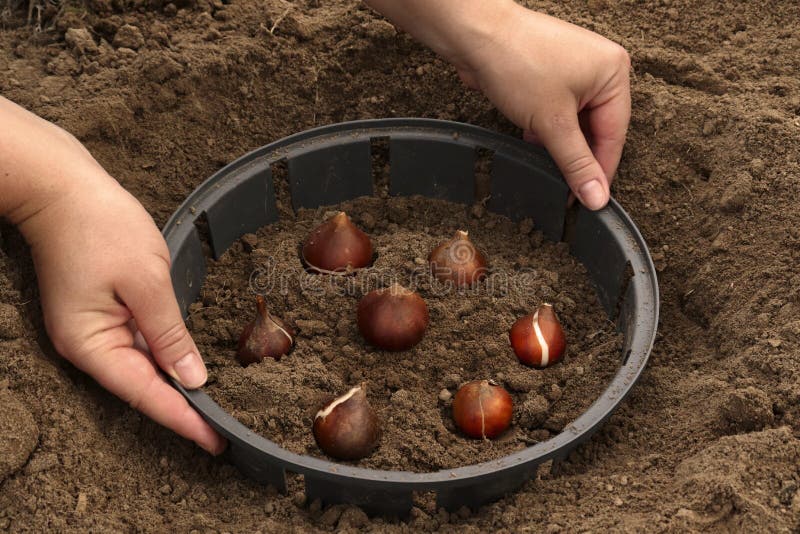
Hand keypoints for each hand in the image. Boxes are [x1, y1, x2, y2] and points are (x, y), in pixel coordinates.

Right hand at [12, 121, 225, 454]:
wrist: (61, 188)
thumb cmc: (100, 227)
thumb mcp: (146, 280)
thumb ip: (170, 333)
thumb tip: (191, 378)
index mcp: (92, 344)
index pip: (146, 394)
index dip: (184, 419)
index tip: (216, 441)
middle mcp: (88, 346)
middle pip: (142, 388)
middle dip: (182, 409)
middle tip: (223, 431)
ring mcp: (92, 330)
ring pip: (141, 368)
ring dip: (175, 385)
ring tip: (213, 407)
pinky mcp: (100, 314)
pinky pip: (136, 345)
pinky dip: (164, 357)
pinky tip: (188, 367)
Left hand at [364, 0, 630, 209]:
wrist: (476, 35)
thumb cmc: (518, 64)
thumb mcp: (552, 123)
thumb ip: (576, 162)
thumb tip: (596, 196)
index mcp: (614, 73)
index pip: (614, 135)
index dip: (600, 171)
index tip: (589, 201)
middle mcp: (600, 68)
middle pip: (596, 129)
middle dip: (577, 156)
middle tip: (565, 190)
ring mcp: (576, 68)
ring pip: (575, 122)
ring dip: (559, 143)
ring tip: (545, 163)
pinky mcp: (552, 72)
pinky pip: (558, 110)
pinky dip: (547, 128)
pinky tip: (532, 139)